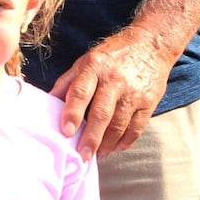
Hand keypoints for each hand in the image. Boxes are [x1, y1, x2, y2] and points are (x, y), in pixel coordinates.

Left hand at [51, 28, 172, 158]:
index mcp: (94, 67)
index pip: (80, 92)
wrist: (151, 44)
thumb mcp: (86, 60)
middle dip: (91, 137)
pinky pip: (136, 128)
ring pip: (119, 125)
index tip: (66, 131)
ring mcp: (133, 92)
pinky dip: (125, 142)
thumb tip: (48, 103)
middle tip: (82, 155)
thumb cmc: (112, 56)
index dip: (72, 112)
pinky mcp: (149, 102)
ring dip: (107, 144)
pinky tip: (115, 148)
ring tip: (97, 154)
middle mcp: (114, 80)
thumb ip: (67, 82)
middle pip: (101, 113)